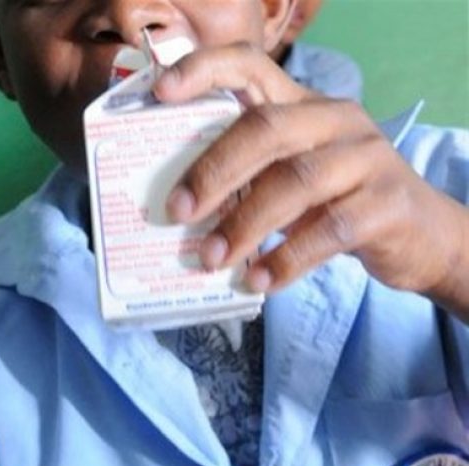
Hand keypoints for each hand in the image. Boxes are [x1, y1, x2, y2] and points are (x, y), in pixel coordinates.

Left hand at [154, 43, 468, 319]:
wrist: (421, 235)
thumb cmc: (337, 203)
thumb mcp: (292, 177)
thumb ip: (248, 178)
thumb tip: (178, 209)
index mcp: (302, 106)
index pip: (252, 65)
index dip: (205, 70)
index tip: (163, 92)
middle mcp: (336, 120)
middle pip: (265, 128)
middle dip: (213, 171)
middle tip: (176, 213)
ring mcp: (366, 158)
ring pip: (295, 182)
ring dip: (244, 224)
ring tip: (211, 259)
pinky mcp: (387, 204)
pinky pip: (327, 231)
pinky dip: (286, 259)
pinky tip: (259, 280)